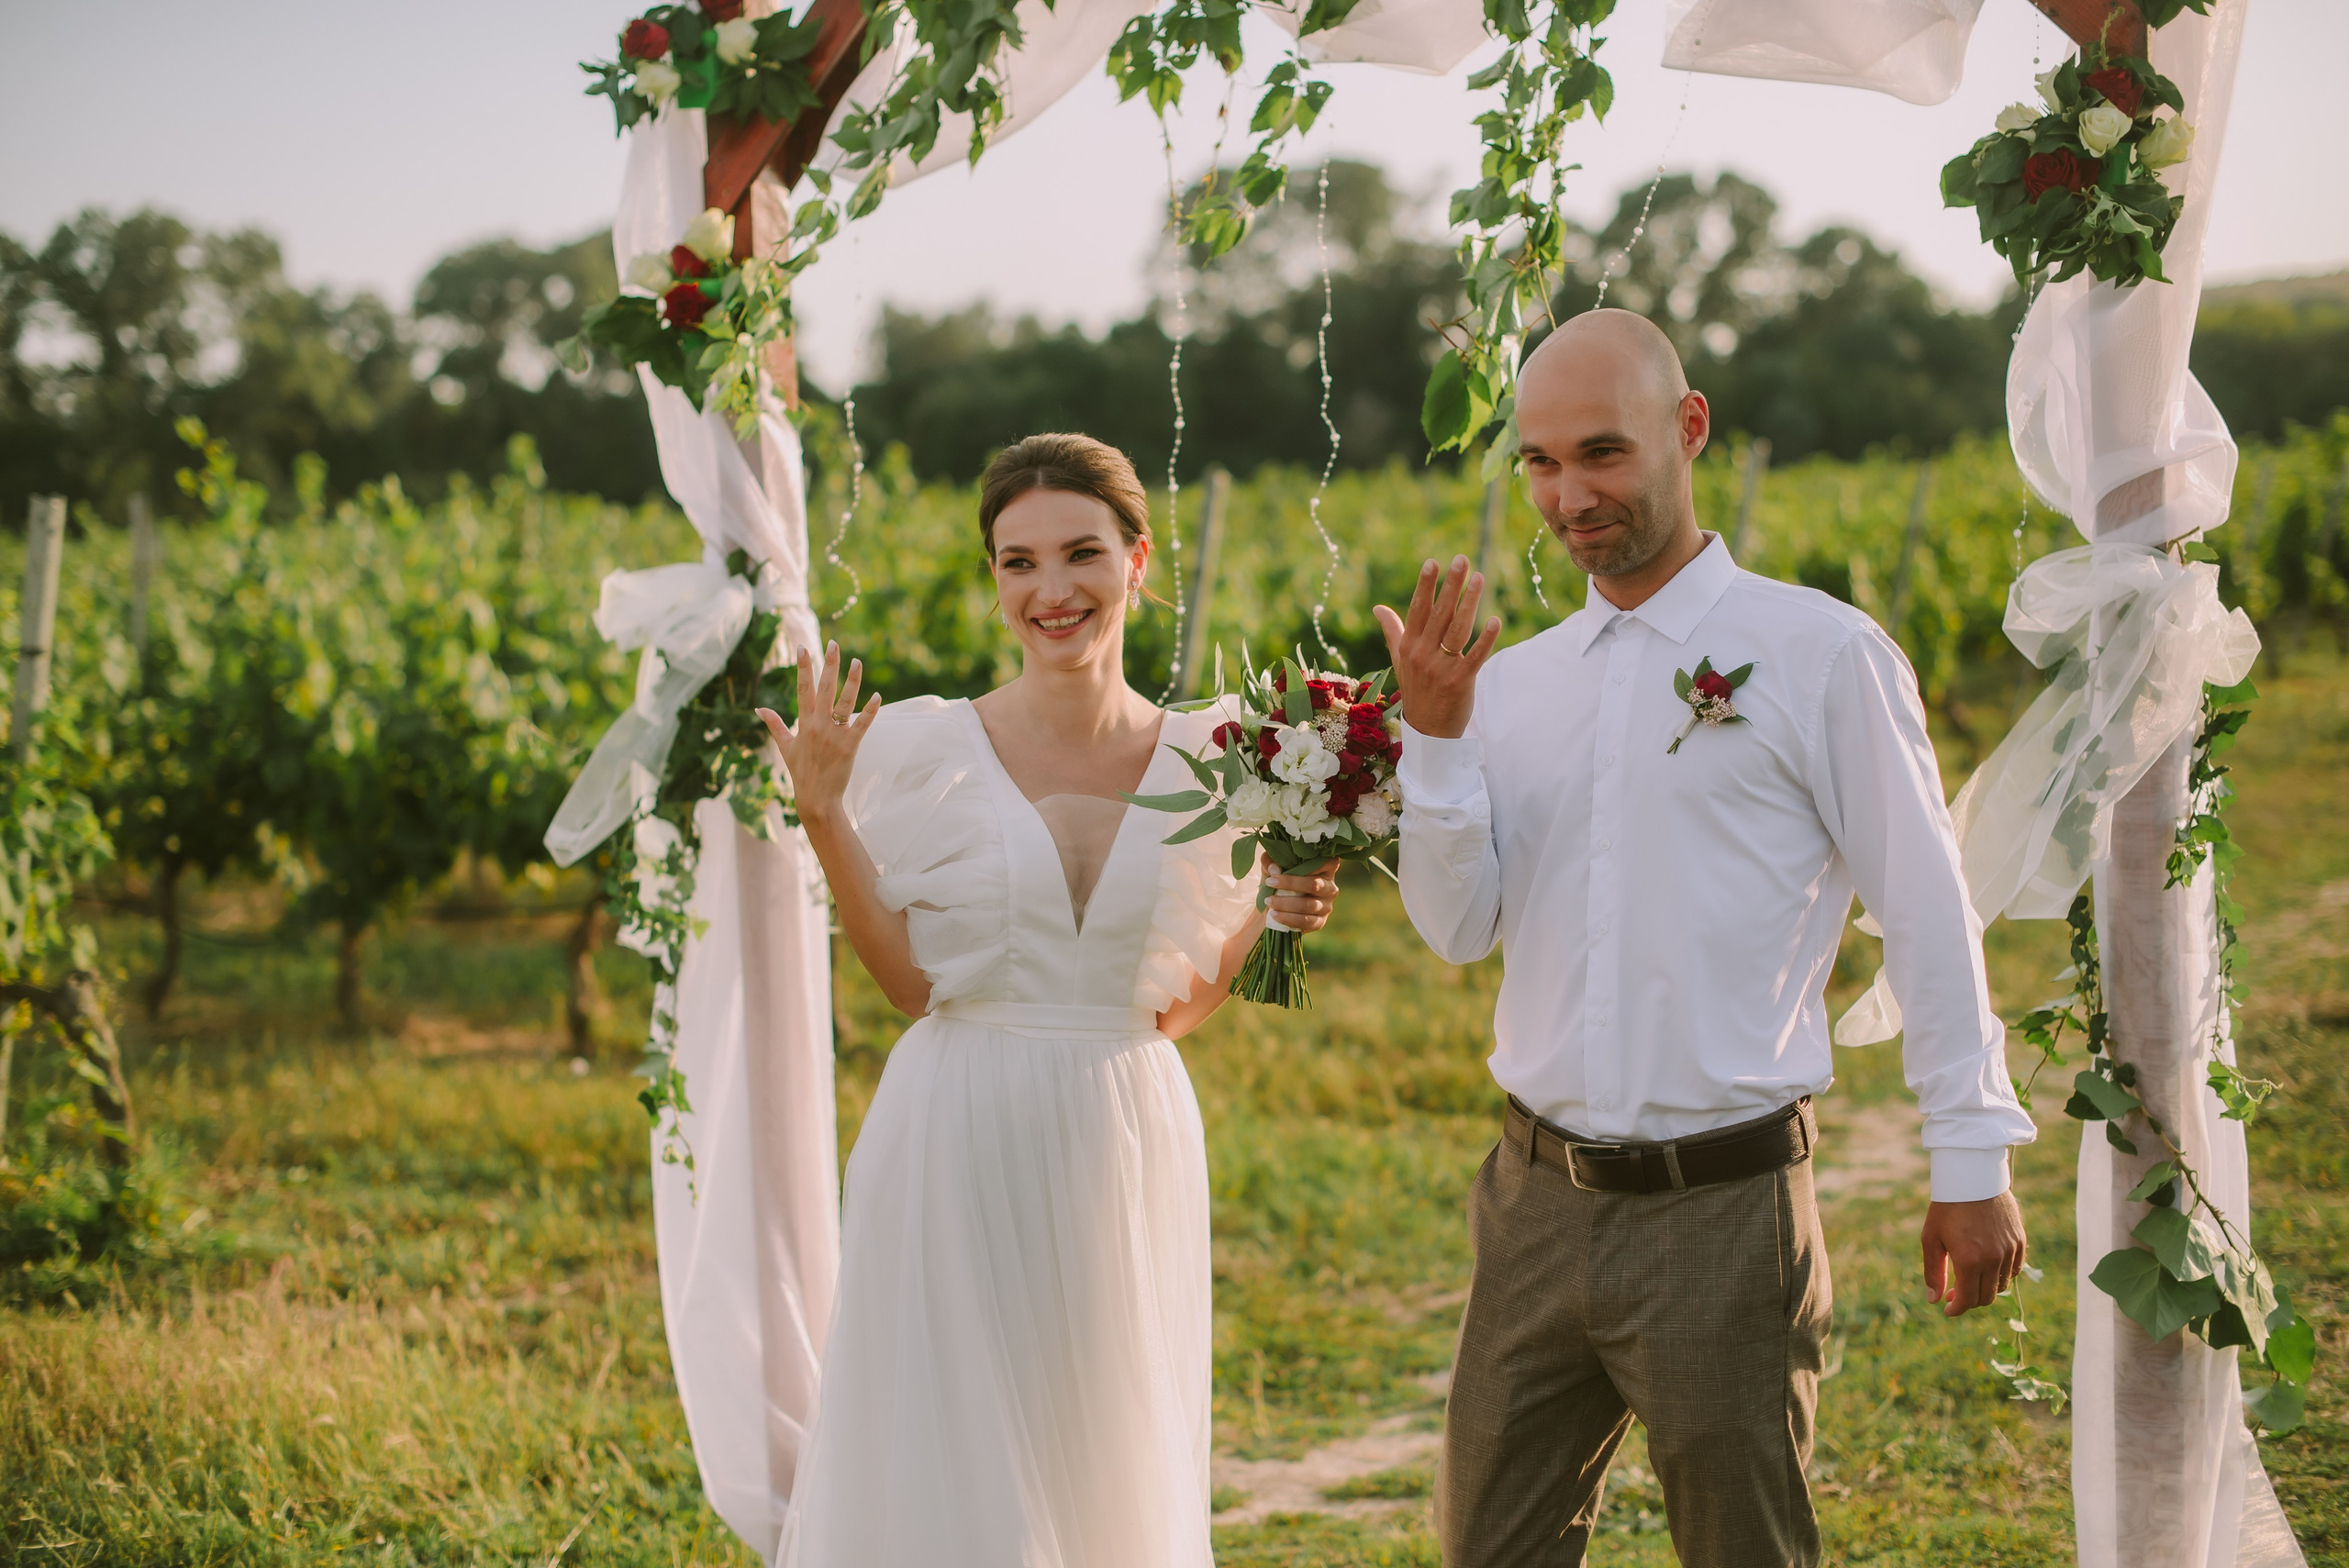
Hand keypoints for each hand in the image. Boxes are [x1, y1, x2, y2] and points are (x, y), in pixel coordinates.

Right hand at [755, 641, 880, 824]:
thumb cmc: (800, 772)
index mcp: (803, 723)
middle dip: (829, 664)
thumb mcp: (785, 746)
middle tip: (834, 643)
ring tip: (857, 661)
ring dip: (852, 681)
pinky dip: (870, 711)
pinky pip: (861, 725)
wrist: (815, 798)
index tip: (803, 648)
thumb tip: (758, 709)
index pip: (803, 689)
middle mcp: (818, 725)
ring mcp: (834, 735)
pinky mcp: (849, 746)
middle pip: (825, 689)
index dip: (803, 667)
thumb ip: (774, 724)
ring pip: (845, 702)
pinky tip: (877, 696)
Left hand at [1263, 856, 1338, 933]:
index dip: (1314, 864)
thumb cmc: (1279, 881)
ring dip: (1286, 903)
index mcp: (1326, 869)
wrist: (1275, 907)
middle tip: (1270, 882)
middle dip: (1290, 884)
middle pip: (1314, 885)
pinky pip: (1306, 922)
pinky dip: (1288, 918)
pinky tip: (1275, 914)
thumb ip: (1271, 862)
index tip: (1291, 865)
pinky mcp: (1319, 922)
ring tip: (1269, 901)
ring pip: (1308, 905)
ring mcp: (1326, 906)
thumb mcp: (1273, 868)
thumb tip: (1273, 868)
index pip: (1329, 863)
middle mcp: (1330, 887)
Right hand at [1372, 555, 1501, 739]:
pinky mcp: (1460, 681)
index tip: (1433, 563)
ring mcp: (1441, 668)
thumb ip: (1393, 631)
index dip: (1425, 586)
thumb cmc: (1416, 690)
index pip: (1417, 610)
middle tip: (1462, 560)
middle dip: (1451, 585)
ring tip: (1479, 578)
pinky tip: (1495, 620)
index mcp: (1409, 647)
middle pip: (1439, 614)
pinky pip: (1475, 656)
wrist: (1429, 731)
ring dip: (1469, 602)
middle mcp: (1422, 655)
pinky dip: (1486, 639)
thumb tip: (1377, 608)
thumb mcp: (1400, 660)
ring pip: (1457, 629)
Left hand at [1920, 1191, 2026, 1316]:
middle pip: (1986, 1297)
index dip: (1956, 1309)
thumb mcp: (1931, 1239)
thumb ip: (1933, 1272)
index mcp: (1969, 1261)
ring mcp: (2010, 1250)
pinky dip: (2002, 1275)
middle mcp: (1993, 1259)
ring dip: (1985, 1288)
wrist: (1972, 1178)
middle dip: (1969, 1300)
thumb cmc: (1947, 1207)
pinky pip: (2015, 1269)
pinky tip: (1987, 1268)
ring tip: (1969, 1279)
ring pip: (2002, 1285)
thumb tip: (1934, 1300)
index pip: (1968, 1300)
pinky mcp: (2020, 1241)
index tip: (1947, 1310)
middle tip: (1954, 1293)